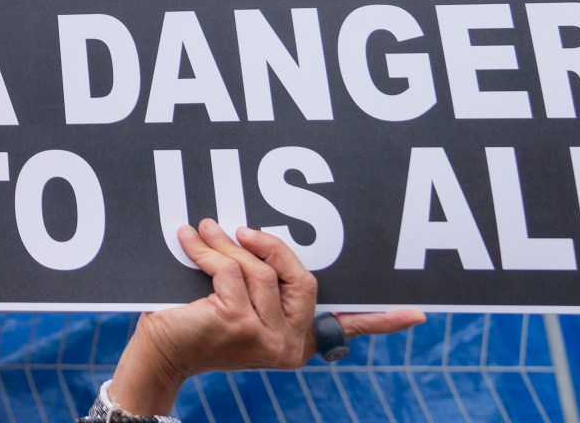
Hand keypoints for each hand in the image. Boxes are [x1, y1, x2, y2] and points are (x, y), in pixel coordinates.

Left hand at [110, 219, 426, 414]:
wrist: (160, 351)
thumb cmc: (195, 319)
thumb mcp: (236, 299)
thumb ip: (262, 281)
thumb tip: (262, 236)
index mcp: (297, 341)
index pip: (347, 328)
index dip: (384, 320)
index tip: (419, 313)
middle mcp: (290, 346)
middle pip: (303, 278)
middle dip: (273, 245)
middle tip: (242, 229)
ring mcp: (268, 339)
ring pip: (260, 269)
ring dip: (225, 244)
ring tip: (202, 230)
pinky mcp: (240, 324)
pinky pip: (231, 270)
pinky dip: (206, 250)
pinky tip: (188, 241)